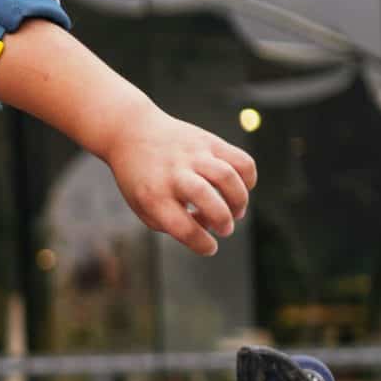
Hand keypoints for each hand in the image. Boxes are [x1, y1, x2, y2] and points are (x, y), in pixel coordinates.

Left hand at [104, 111, 257, 256]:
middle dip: (223, 221)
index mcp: (153, 196)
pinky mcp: (209, 141)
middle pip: (206, 199)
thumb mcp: (144, 208)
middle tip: (225, 229)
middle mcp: (173, 174)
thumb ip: (173, 224)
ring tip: (236, 212)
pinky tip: (240, 188)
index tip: (210, 247)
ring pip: (227, 176)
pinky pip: (241, 160)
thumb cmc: (142, 180)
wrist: (131, 133)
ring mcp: (192, 155)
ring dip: (239, 201)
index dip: (203, 245)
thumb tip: (210, 228)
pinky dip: (249, 179)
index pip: (183, 227)